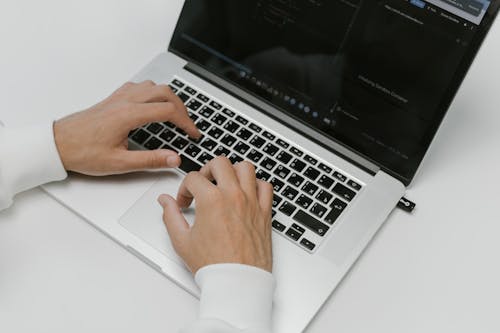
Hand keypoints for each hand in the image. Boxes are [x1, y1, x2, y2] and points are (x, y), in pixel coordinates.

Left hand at [53, 81, 200, 175]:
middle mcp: (125, 101)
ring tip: (175, 113)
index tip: (193, 133)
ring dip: (168, 97)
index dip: (186, 122)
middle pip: (165, 92)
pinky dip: (152, 92)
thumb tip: (173, 159)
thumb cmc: (83, 152)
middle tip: (188, 124)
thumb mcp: (120, 163)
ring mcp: (118, 97)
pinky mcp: (112, 99)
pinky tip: (152, 104)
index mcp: (129, 115)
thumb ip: (150, 160)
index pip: (168, 111)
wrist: (57, 144)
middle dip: (182, 107)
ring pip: (152, 86)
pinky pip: (138, 86)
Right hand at [158, 157, 273, 273]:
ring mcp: (252, 202)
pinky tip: (246, 193)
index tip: (185, 201)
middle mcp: (233, 196)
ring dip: (233, 171)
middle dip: (207, 170)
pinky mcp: (265, 212)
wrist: (237, 281)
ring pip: (245, 167)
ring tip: (225, 183)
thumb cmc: (214, 265)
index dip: (184, 189)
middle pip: (220, 163)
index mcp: (211, 201)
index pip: (193, 178)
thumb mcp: (182, 241)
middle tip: (203, 185)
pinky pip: (265, 186)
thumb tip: (165, 201)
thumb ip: (171, 216)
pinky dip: (256, 185)